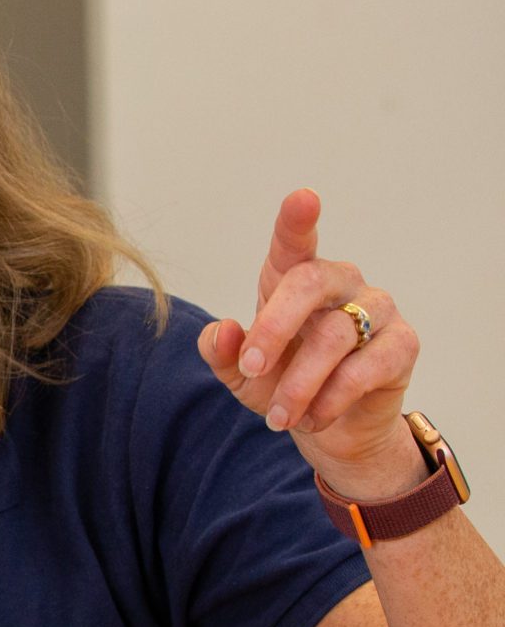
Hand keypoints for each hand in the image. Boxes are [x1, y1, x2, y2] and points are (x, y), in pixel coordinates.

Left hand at [196, 189, 426, 502]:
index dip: (297, 221)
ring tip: (278, 417)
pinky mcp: (403, 344)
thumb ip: (223, 351)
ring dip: (297, 384)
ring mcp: (377, 309)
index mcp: (295, 278)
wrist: (330, 428)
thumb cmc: (281, 384)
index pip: (294, 244)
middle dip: (273, 329)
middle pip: (309, 283)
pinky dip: (330, 399)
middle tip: (251, 369)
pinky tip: (314, 417)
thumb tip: (223, 331)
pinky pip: (364, 368)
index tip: (303, 198)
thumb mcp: (240, 374)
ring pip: (333, 336)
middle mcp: (340, 283)